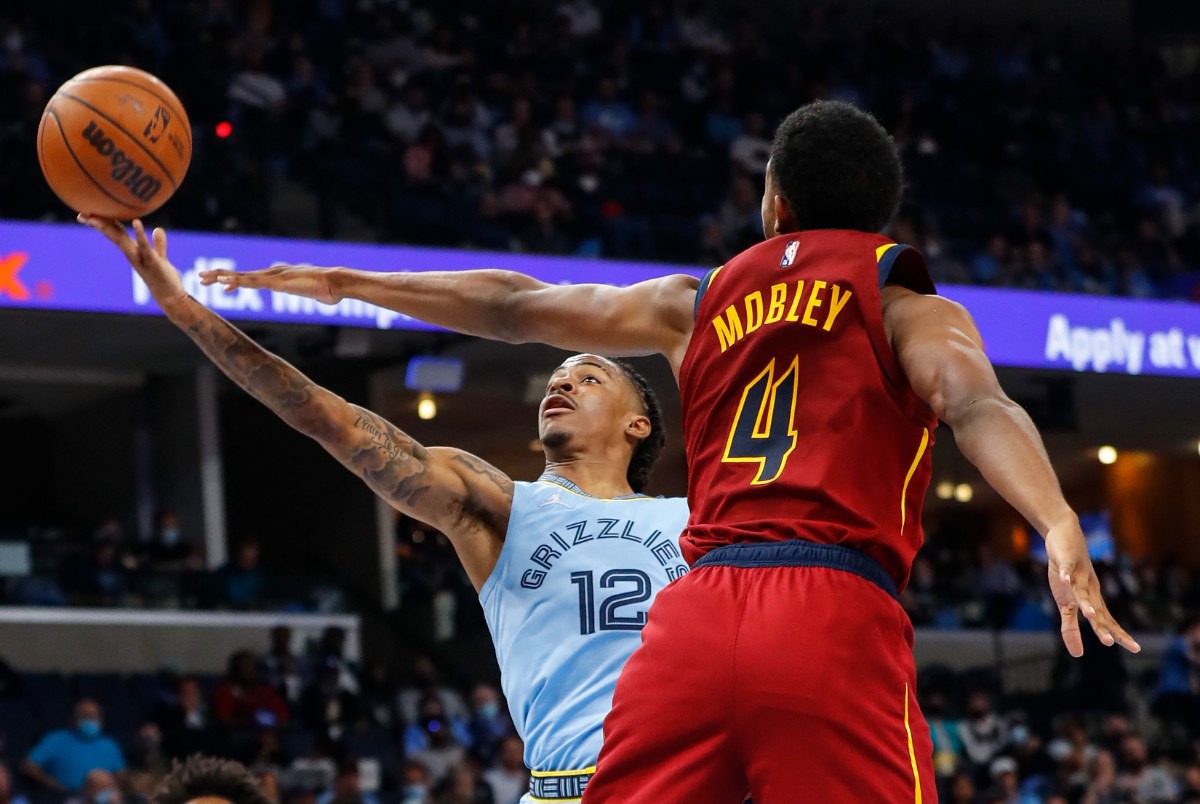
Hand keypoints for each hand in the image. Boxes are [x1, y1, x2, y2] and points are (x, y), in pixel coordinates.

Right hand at [79, 215, 185, 306]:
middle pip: (113, 236)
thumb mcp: (160, 258)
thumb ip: (158, 245)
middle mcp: (133, 254)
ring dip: (109, 228)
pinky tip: (136, 222)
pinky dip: (140, 234)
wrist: (170, 297)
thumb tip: (158, 229)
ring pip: (122, 241)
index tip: (87, 212)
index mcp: (133, 251)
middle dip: (97, 225)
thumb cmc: (163, 278)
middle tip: (81, 214)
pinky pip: (145, 246)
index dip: (104, 221)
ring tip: (97, 216)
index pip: (116, 233)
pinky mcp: (153, 262)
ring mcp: (141, 258)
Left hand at [199, 263, 341, 303]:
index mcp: (280, 277)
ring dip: (221, 277)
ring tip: (203, 277)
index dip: (236, 281)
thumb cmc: (331, 290)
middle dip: (220, 275)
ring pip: (242, 276)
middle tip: (201, 276)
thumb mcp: (320, 295)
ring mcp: (273, 277)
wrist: (336, 282)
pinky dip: (236, 281)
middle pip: (242, 274)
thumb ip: (318, 295)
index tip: (221, 284)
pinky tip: (223, 282)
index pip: (253, 279)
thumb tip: (328, 298)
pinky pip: (251, 282)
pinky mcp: (275, 282)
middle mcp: (273, 274)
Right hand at [1045, 518, 1139, 656]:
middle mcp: (1089, 589)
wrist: (1065, 537)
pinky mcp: (1066, 561)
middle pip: (1097, 609)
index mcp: (1092, 600)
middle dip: (1102, 625)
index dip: (1119, 634)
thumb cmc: (1068, 573)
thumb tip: (1078, 655)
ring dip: (1085, 602)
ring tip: (1089, 615)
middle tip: (1109, 641)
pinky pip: (1067, 569)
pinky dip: (1066, 574)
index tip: (1135, 648)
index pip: (1107, 621)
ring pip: (1082, 591)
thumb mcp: (1065, 603)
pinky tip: (1065, 580)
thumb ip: (1071, 628)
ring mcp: (1078, 574)